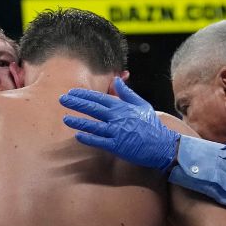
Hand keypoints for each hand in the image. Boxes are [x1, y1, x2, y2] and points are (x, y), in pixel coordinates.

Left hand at [60, 77, 179, 171]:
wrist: (162, 145)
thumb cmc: (152, 126)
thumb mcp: (142, 105)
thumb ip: (127, 93)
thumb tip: (116, 79)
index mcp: (122, 107)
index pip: (99, 98)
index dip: (84, 95)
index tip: (72, 93)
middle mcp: (118, 118)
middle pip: (93, 109)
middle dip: (76, 103)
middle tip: (62, 99)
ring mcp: (117, 132)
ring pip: (93, 125)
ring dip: (78, 121)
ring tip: (65, 118)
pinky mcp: (117, 146)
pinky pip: (99, 141)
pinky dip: (88, 138)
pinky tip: (78, 135)